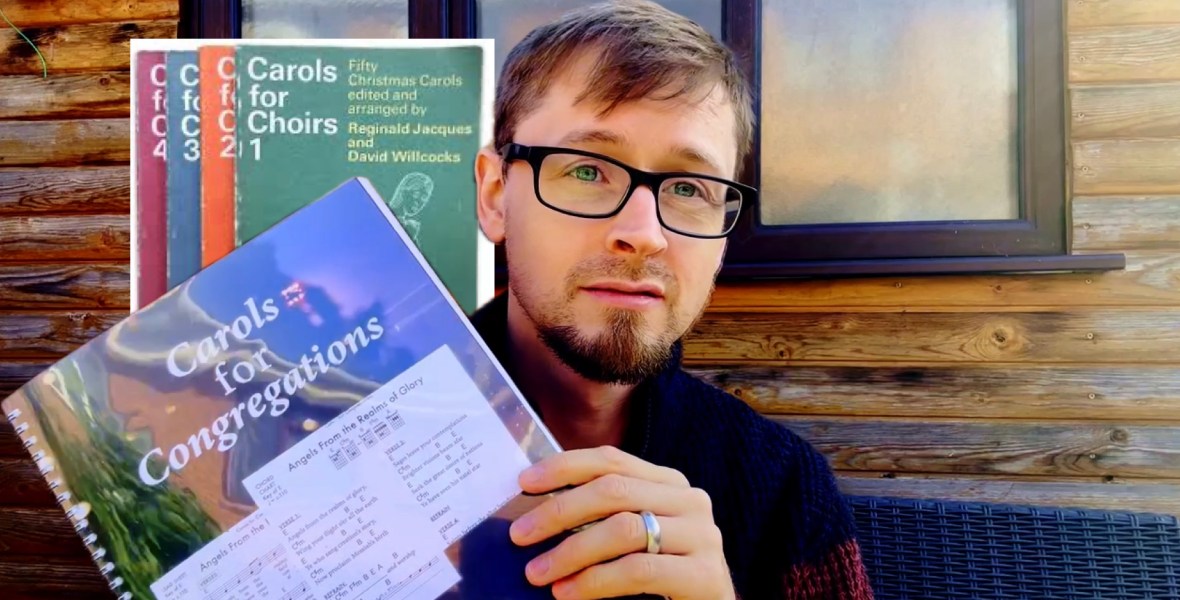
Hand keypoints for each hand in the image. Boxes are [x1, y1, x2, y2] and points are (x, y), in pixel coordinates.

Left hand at [509, 446, 735, 599]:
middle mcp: (690, 501)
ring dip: (571, 551)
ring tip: (537, 572)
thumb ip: (601, 517)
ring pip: (623, 529)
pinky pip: (638, 570)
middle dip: (559, 511)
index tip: (524, 482)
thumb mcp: (632, 537)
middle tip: (520, 535)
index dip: (565, 466)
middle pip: (613, 491)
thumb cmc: (661, 576)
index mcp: (669, 483)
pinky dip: (595, 581)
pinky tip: (567, 592)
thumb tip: (536, 513)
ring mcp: (703, 536)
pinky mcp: (705, 575)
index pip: (611, 461)